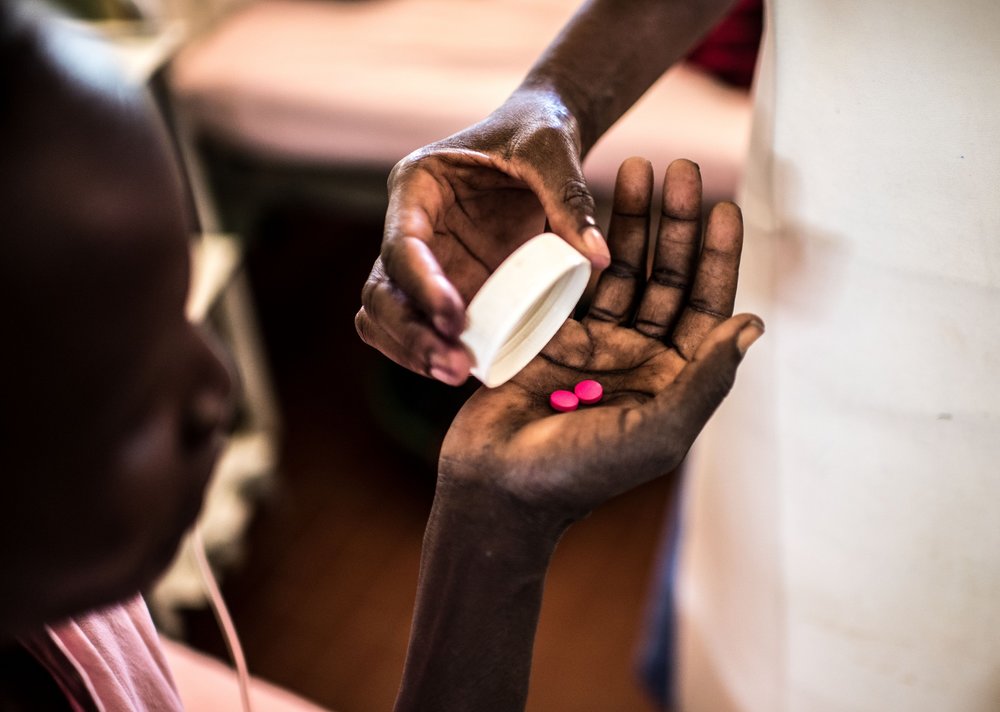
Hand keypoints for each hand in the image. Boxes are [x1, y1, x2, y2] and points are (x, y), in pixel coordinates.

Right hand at [355, 89, 610, 385]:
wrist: (536, 139)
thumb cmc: (536, 133)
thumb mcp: (552, 152)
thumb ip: (570, 200)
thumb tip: (596, 259)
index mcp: (418, 186)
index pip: (401, 244)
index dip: (422, 286)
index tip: (456, 319)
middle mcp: (410, 227)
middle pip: (381, 291)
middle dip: (410, 333)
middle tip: (454, 366)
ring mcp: (425, 263)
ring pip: (386, 316)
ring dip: (412, 350)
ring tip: (457, 374)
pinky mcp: (445, 286)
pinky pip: (419, 327)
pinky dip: (429, 351)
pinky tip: (466, 370)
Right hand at [439, 157, 762, 521]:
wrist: (498, 487)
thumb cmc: (581, 472)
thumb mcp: (658, 431)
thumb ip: (705, 379)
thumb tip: (752, 324)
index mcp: (673, 382)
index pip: (707, 308)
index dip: (719, 258)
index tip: (726, 207)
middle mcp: (639, 358)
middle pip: (667, 279)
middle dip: (677, 224)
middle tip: (682, 168)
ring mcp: (594, 344)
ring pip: (622, 270)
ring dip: (632, 222)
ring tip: (637, 165)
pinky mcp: (551, 335)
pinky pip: (573, 280)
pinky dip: (583, 243)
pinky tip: (590, 205)